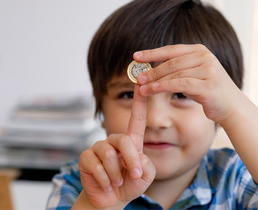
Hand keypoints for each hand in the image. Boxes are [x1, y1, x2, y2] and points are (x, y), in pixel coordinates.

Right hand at [76, 85, 155, 208]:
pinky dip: (104, 179)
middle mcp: (114, 140)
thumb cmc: (129, 184)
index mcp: (131, 141)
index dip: (139, 101)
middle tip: (133, 176)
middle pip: (124, 140)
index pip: (137, 118)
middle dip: (130, 161)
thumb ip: (146, 165)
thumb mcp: (145, 176)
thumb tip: (136, 156)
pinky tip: (106, 184)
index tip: (141, 83)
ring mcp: (99, 147)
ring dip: (116, 174)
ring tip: (117, 182)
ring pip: (109, 154)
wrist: (111, 199)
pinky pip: (96, 166)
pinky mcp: (86, 157)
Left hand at [134, 44, 242, 123]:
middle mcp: (205, 57)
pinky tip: (154, 89)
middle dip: (152, 70)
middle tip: (138, 77)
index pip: (172, 50)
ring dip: (155, 80)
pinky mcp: (208, 86)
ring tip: (142, 88)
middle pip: (171, 62)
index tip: (136, 56)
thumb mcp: (194, 75)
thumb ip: (179, 68)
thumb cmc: (209, 91)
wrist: (232, 106)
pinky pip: (181, 84)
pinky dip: (165, 86)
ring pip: (175, 73)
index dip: (152, 53)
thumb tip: (152, 70)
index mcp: (201, 51)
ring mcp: (208, 70)